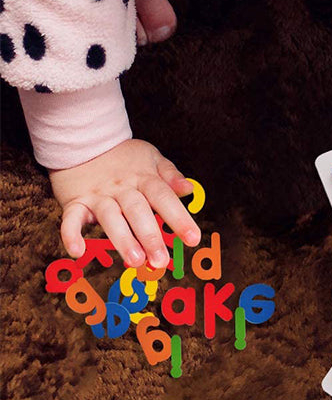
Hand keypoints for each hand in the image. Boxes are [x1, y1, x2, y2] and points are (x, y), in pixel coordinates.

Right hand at [49, 139, 201, 267]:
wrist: (84, 139)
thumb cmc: (124, 155)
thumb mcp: (151, 157)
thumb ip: (170, 175)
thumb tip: (189, 189)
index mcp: (144, 178)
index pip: (164, 198)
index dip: (180, 219)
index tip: (193, 239)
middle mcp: (122, 188)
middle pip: (138, 212)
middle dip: (150, 237)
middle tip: (161, 260)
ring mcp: (98, 195)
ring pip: (110, 218)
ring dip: (122, 240)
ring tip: (135, 261)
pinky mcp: (75, 202)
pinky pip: (70, 219)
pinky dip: (70, 235)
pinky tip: (77, 251)